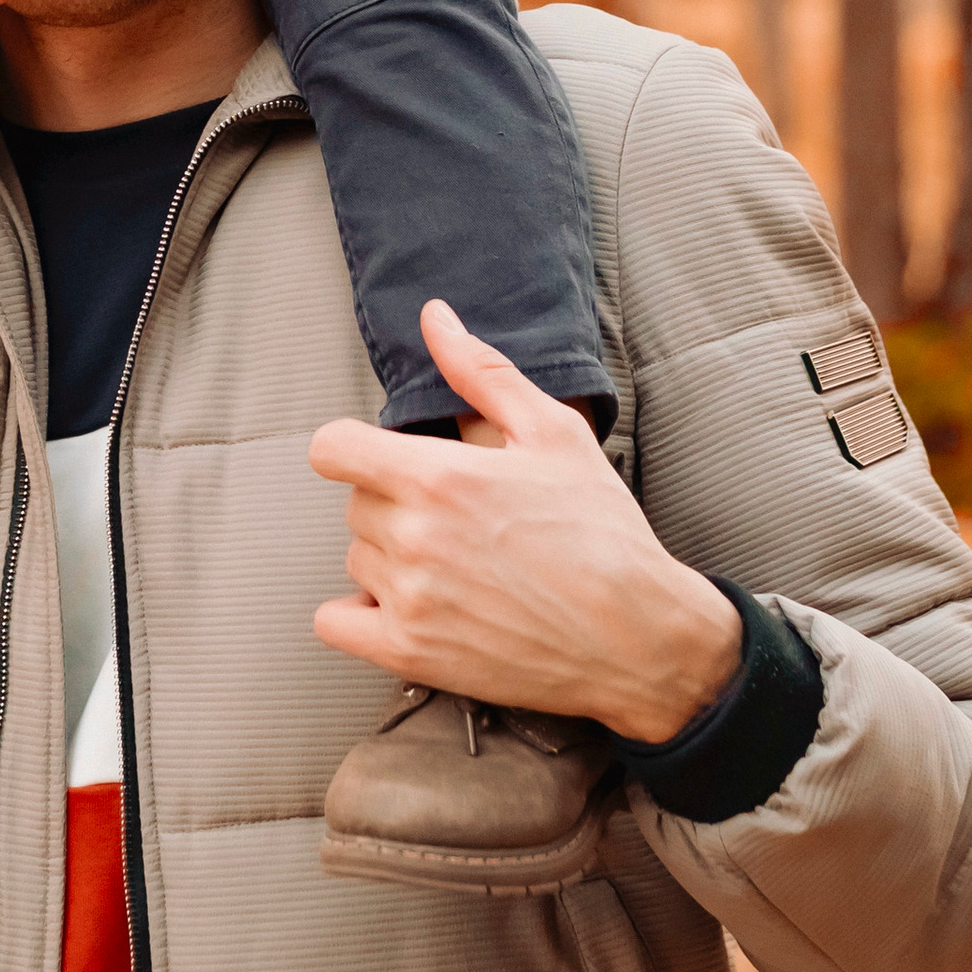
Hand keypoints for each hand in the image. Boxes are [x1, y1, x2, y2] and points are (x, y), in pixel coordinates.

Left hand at [308, 301, 740, 742]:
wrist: (638, 637)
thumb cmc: (602, 531)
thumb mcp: (553, 433)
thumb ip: (482, 372)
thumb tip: (435, 319)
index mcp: (439, 476)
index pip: (333, 448)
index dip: (353, 447)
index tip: (382, 458)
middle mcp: (413, 536)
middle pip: (356, 503)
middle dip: (395, 503)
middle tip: (457, 519)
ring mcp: (409, 598)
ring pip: (356, 559)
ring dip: (389, 558)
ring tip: (456, 565)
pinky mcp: (410, 652)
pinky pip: (336, 623)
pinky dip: (360, 614)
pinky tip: (410, 605)